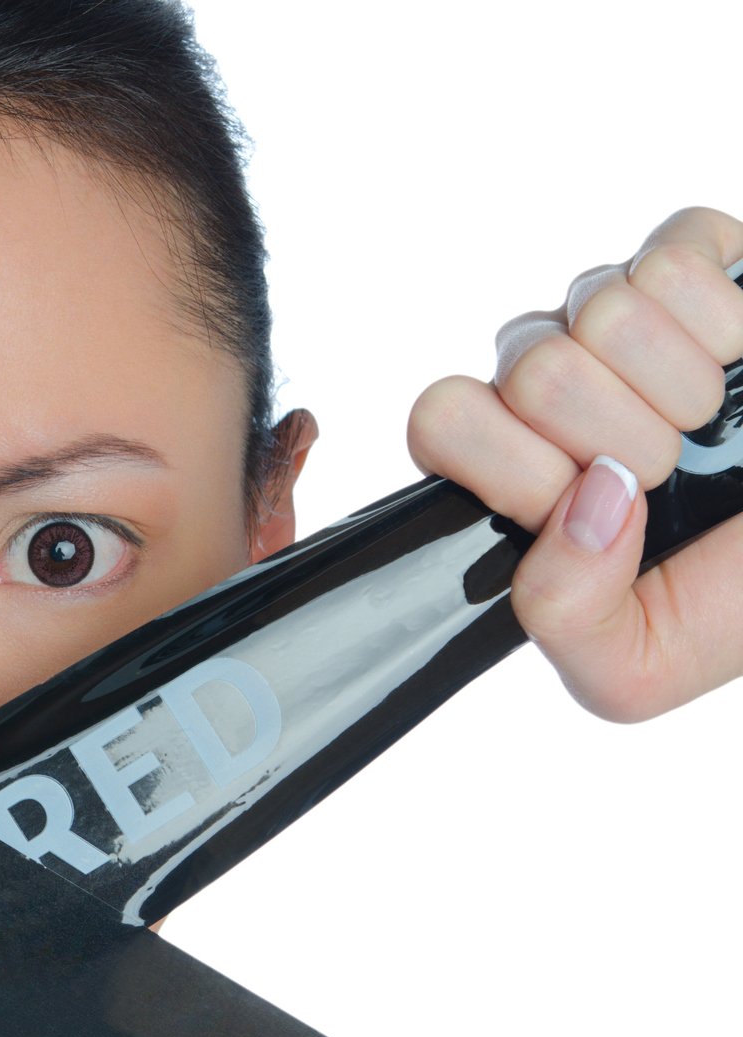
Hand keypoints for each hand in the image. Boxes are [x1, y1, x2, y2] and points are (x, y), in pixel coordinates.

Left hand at [407, 206, 742, 720]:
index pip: (442, 421)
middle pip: (528, 366)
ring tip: (713, 424)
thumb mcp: (640, 662)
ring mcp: (613, 318)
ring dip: (682, 385)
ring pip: (599, 306)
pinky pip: (675, 255)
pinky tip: (741, 363)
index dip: (517, 465)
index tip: (601, 503)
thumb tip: (582, 507)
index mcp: (508, 468)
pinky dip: (728, 322)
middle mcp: (543, 385)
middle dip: (623, 435)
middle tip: (673, 470)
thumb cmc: (734, 593)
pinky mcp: (691, 261)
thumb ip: (566, 619)